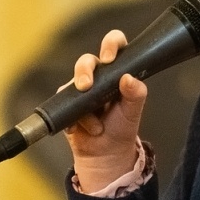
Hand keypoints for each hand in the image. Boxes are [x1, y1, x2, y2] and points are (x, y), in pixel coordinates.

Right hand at [65, 28, 148, 191]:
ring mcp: (80, 89)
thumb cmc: (121, 129)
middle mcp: (98, 76)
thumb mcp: (133, 112)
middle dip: (84, 71)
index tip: (108, 58)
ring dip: (82, 104)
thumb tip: (128, 78)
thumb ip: (136, 94)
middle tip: (87, 86)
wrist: (105, 154)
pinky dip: (72, 119)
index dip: (110, 45)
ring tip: (95, 126)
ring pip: (73, 82)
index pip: (114, 46)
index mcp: (117, 72)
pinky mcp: (67, 103)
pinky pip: (63, 103)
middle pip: (86, 61)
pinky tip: (78, 129)